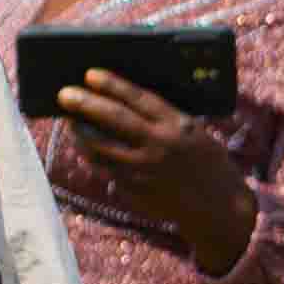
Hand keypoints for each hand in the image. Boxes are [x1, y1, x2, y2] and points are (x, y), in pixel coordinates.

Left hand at [60, 73, 259, 277]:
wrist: (219, 208)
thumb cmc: (207, 164)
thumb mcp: (194, 134)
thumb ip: (165, 120)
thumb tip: (124, 103)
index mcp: (178, 127)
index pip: (138, 99)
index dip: (112, 85)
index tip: (90, 74)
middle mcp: (159, 146)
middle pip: (114, 120)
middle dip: (86, 104)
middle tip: (64, 94)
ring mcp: (144, 169)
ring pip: (100, 146)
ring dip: (81, 131)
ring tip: (71, 121)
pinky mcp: (134, 188)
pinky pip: (105, 167)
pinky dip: (92, 154)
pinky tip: (86, 146)